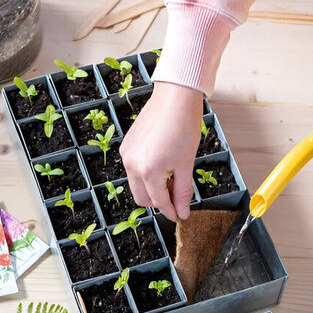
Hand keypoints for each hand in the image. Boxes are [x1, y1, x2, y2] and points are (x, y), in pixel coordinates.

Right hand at [119, 82, 202, 222]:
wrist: (175, 97)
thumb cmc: (184, 127)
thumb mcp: (186, 164)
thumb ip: (183, 192)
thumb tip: (183, 212)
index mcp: (149, 171)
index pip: (159, 202)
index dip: (171, 211)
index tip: (179, 215)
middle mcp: (132, 165)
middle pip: (142, 198)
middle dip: (159, 202)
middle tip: (176, 198)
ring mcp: (126, 155)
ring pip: (136, 186)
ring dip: (151, 189)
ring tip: (170, 180)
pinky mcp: (126, 146)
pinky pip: (132, 170)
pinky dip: (145, 175)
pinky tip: (161, 167)